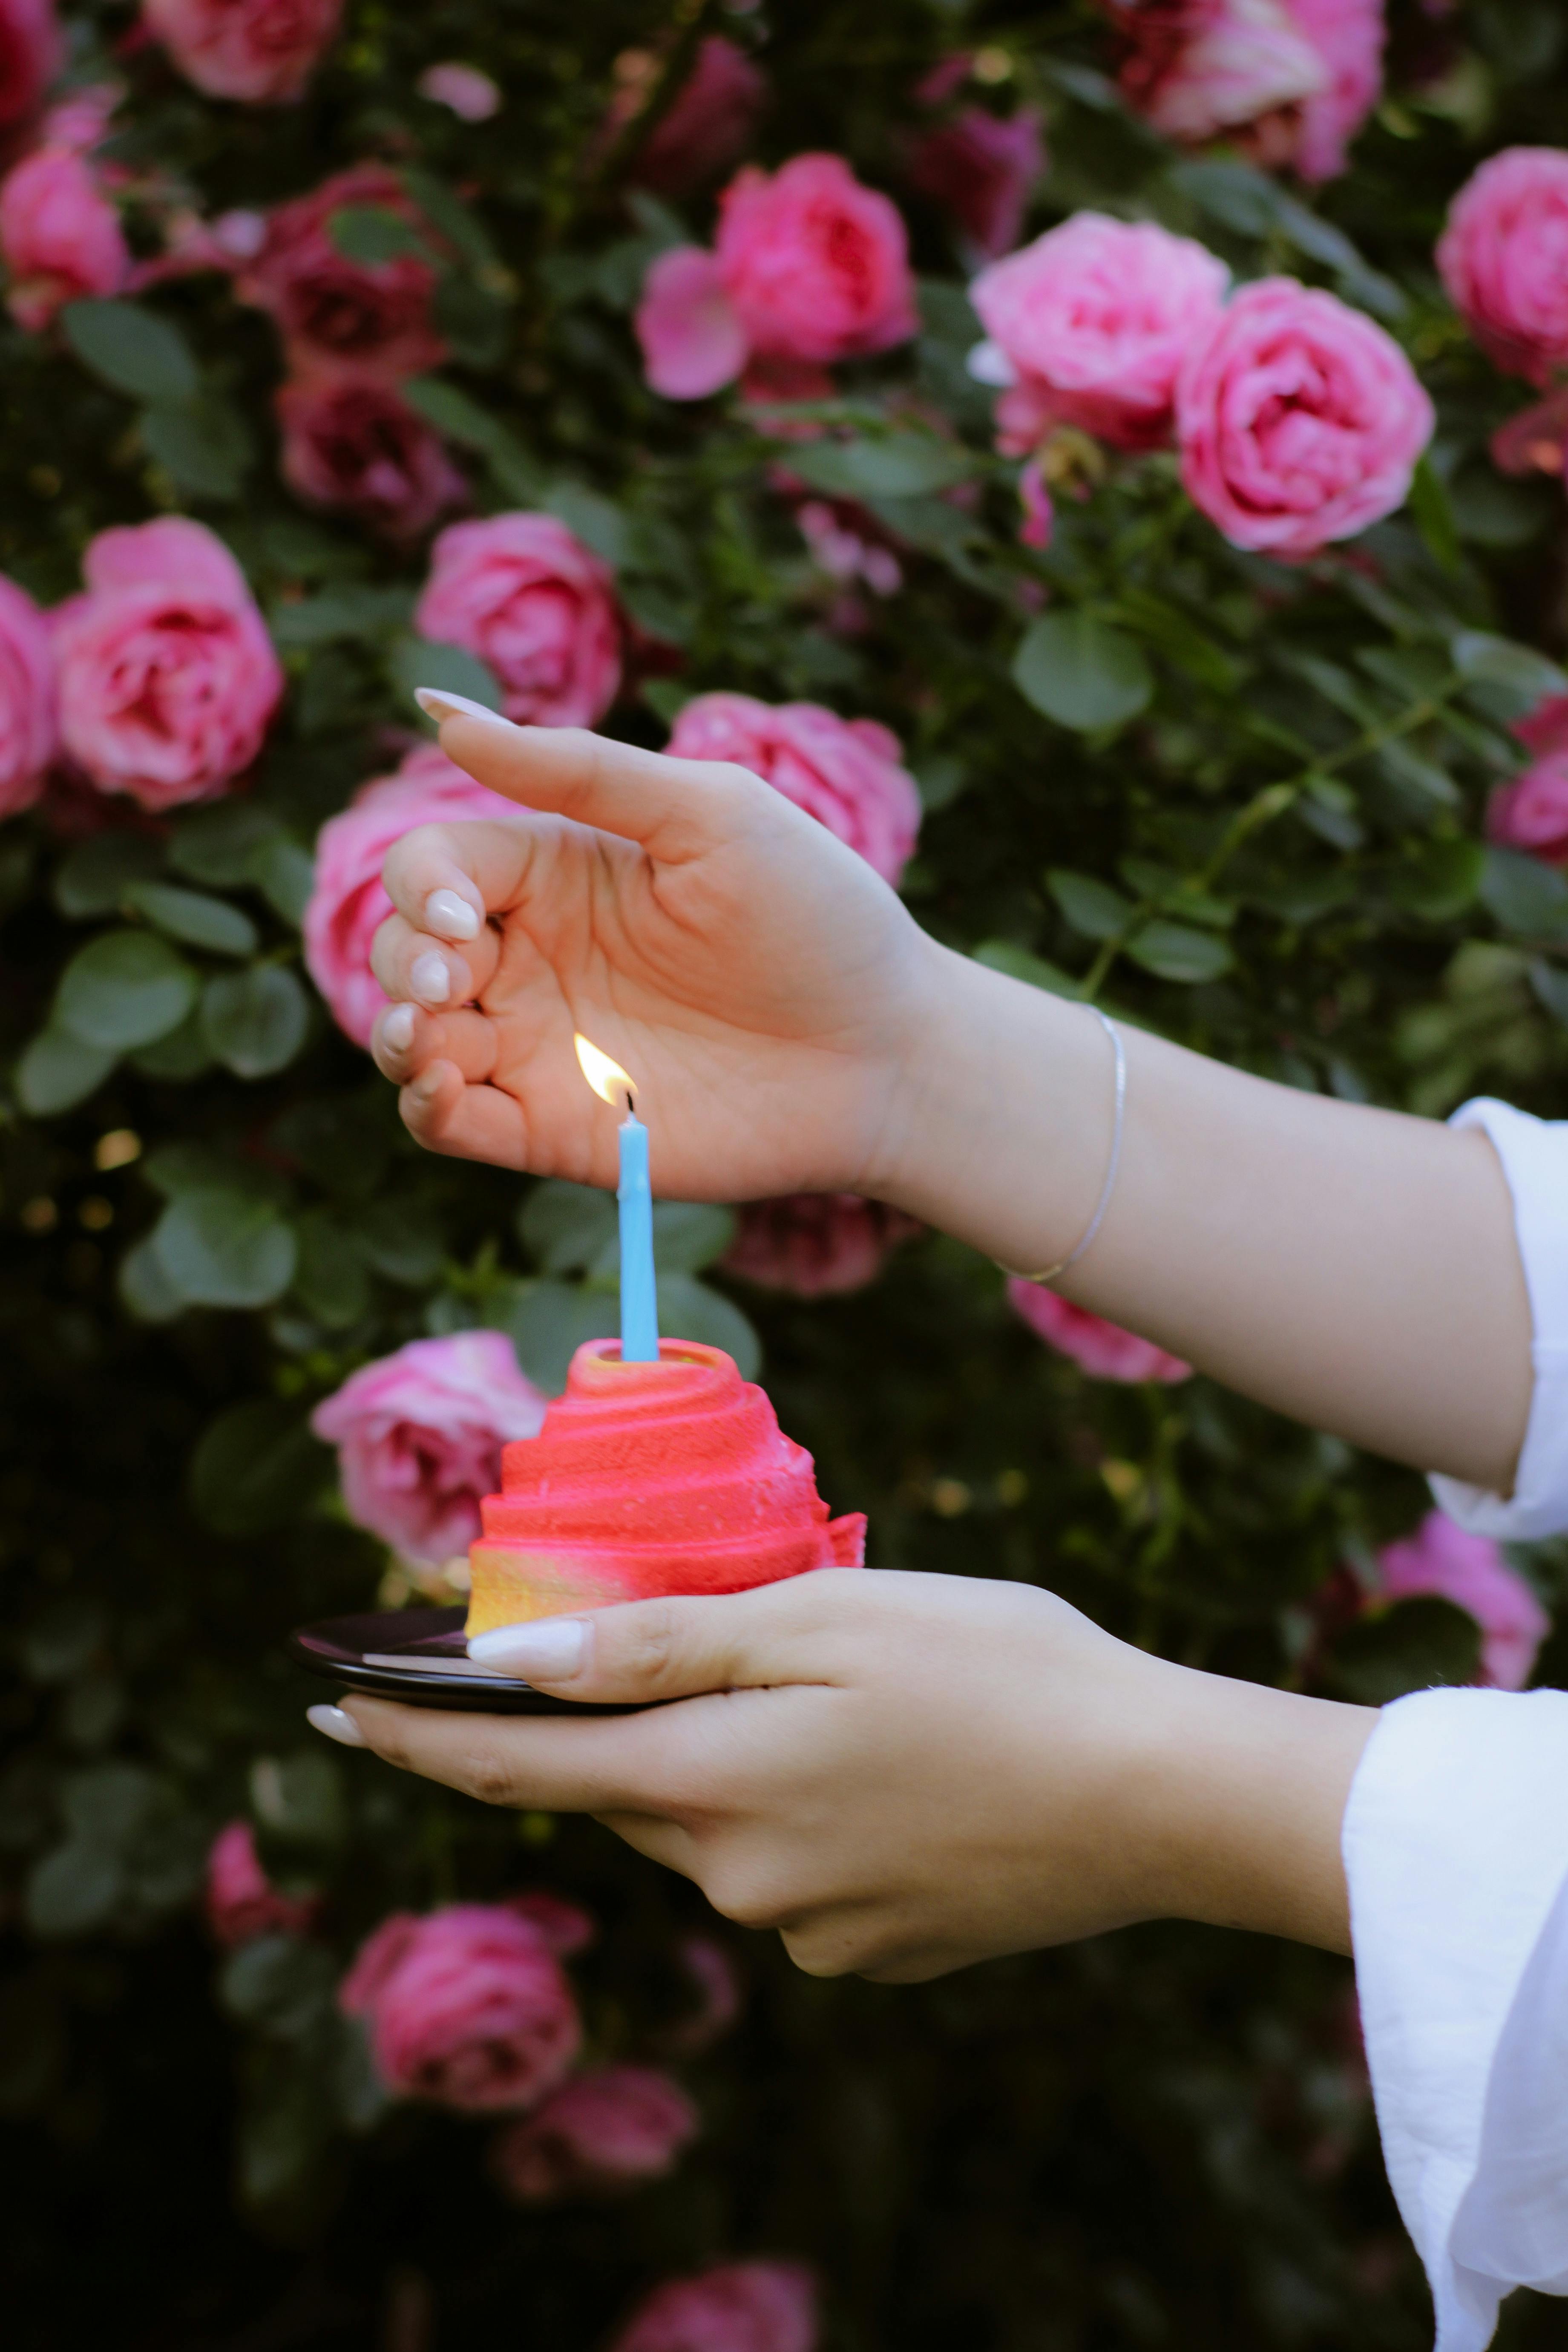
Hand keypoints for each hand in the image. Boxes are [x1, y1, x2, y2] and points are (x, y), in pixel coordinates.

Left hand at [335, 1571, 1374, 1981]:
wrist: (1161, 1795)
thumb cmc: (1001, 1669)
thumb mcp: (823, 1617)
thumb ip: (657, 1646)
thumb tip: (508, 1663)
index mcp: (714, 1782)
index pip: (517, 1765)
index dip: (415, 1733)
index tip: (331, 1703)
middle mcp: (739, 1879)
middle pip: (629, 1784)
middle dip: (623, 1714)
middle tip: (709, 1636)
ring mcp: (809, 1931)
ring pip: (716, 1823)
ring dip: (734, 1752)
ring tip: (854, 1689)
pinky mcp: (874, 1951)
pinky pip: (794, 1868)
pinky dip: (809, 1806)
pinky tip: (902, 1760)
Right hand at [366, 714, 936, 1199]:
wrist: (889, 1053)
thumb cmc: (818, 918)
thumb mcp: (706, 813)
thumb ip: (573, 768)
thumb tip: (433, 709)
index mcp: (558, 873)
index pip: (434, 861)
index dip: (421, 881)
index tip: (463, 911)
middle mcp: (534, 958)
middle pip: (405, 948)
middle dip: (404, 957)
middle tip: (453, 977)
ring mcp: (541, 1048)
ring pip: (411, 1039)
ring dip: (394, 1034)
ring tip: (429, 1031)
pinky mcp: (555, 1130)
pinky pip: (449, 1124)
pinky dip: (423, 1107)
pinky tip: (441, 1088)